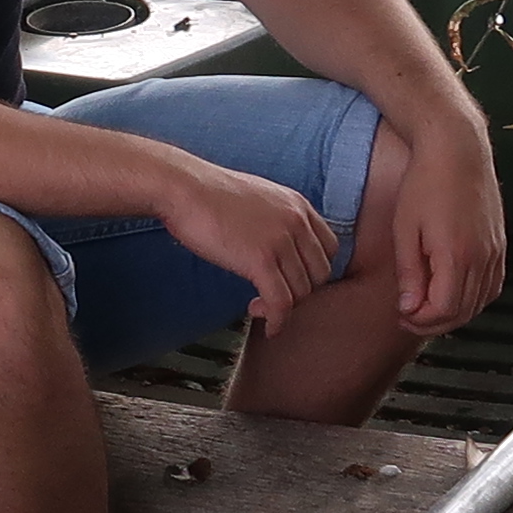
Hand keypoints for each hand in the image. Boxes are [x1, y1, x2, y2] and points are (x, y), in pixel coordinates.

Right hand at [154, 154, 342, 329]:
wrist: (183, 188)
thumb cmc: (208, 193)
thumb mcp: (257, 197)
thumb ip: (277, 217)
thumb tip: (276, 241)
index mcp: (298, 205)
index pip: (329, 248)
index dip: (313, 270)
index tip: (293, 280)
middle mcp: (297, 221)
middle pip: (320, 273)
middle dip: (301, 291)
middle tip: (276, 297)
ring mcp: (281, 241)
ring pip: (302, 291)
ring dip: (284, 307)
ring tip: (261, 307)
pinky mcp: (260, 260)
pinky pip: (281, 302)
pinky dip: (277, 320)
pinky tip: (267, 325)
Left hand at [393, 117, 506, 335]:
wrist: (457, 149)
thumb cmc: (425, 184)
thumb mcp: (405, 230)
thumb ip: (410, 274)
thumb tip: (408, 308)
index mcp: (456, 256)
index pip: (443, 310)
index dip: (421, 321)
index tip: (402, 314)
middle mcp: (482, 258)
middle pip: (463, 312)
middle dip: (434, 322)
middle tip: (410, 316)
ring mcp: (495, 251)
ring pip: (481, 302)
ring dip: (455, 313)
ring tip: (428, 307)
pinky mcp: (500, 244)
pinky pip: (493, 285)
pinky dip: (475, 298)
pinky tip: (455, 293)